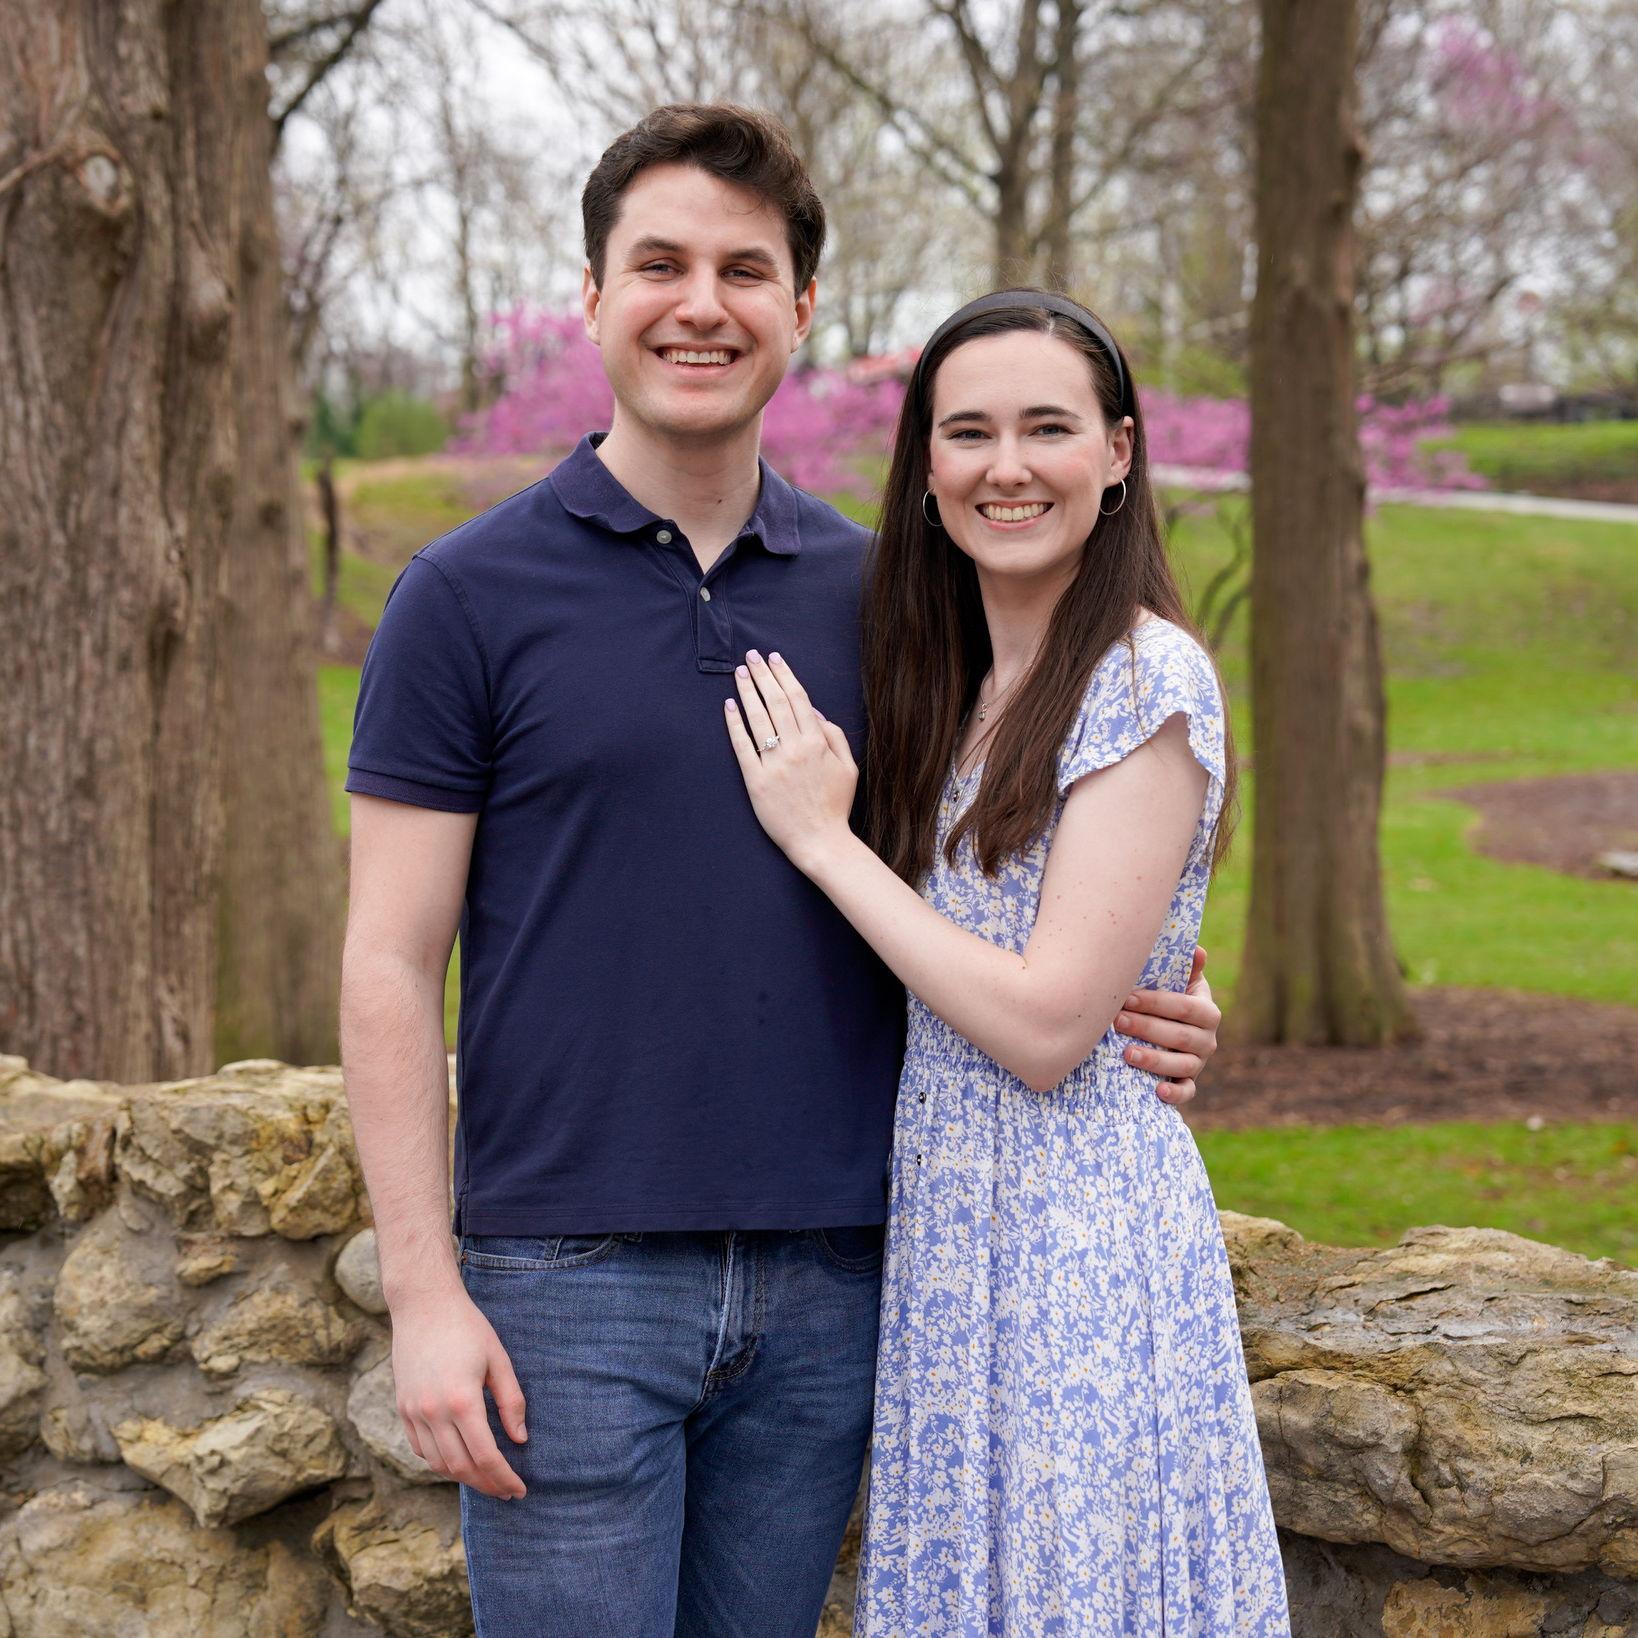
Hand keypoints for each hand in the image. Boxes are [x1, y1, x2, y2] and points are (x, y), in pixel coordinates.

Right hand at [390, 1285, 527, 1498]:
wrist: (423, 1305)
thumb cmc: (467, 1327)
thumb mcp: (498, 1359)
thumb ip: (511, 1401)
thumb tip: (519, 1439)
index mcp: (462, 1400)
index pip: (485, 1456)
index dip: (504, 1478)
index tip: (520, 1489)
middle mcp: (433, 1412)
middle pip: (461, 1467)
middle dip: (486, 1484)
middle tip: (506, 1490)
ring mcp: (413, 1413)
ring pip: (438, 1463)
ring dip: (463, 1477)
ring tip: (486, 1478)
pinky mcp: (402, 1409)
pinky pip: (420, 1449)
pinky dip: (440, 1462)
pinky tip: (458, 1459)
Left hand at [724, 650, 857, 870]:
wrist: (820, 840)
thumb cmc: (835, 805)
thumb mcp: (848, 767)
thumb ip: (834, 735)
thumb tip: (813, 710)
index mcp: (818, 742)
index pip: (797, 698)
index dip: (784, 675)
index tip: (773, 658)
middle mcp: (795, 749)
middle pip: (775, 702)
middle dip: (762, 675)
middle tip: (751, 657)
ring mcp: (774, 765)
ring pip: (758, 719)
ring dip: (747, 692)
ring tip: (739, 674)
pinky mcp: (756, 781)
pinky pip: (742, 747)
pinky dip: (734, 724)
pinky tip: (729, 706)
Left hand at [1115, 946, 1220, 1106]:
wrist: (1170, 1031)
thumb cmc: (1168, 1001)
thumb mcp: (1179, 982)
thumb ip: (1186, 967)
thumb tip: (1196, 950)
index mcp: (1207, 1012)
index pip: (1184, 1007)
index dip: (1156, 1003)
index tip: (1127, 998)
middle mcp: (1207, 1039)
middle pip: (1179, 1036)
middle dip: (1147, 1028)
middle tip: (1118, 1021)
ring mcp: (1199, 1063)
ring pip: (1181, 1065)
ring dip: (1154, 1060)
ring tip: (1127, 1054)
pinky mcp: (1189, 1083)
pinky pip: (1187, 1092)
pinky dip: (1175, 1094)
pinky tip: (1158, 1091)